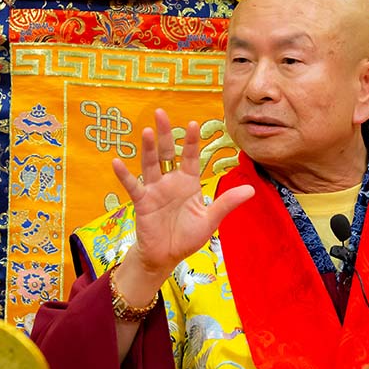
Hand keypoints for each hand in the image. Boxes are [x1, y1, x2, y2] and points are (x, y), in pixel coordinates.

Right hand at [111, 109, 253, 303]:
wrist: (166, 257)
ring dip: (148, 148)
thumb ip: (226, 203)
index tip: (194, 123)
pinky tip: (117, 162)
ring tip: (148, 131)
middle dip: (165, 133)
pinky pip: (133, 186)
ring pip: (150, 164)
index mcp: (188, 183)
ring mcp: (155, 190)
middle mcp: (170, 181)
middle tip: (160, 112)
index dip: (192, 141)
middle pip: (167, 153)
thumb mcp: (210, 220)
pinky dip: (124, 175)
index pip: (191, 157)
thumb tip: (251, 190)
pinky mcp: (142, 202)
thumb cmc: (187, 237)